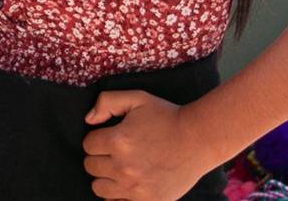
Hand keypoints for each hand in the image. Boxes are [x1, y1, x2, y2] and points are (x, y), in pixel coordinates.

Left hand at [82, 90, 216, 199]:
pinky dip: (118, 195)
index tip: (111, 137)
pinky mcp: (148, 200)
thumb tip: (88, 120)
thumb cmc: (167, 117)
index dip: (97, 138)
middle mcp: (123, 167)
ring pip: (99, 187)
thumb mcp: (137, 98)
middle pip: (90, 166)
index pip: (88, 144)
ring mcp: (135, 188)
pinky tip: (127, 184)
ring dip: (106, 177)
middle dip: (100, 157)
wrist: (199, 139)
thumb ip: (107, 102)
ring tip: (121, 168)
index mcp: (118, 141)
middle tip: (117, 152)